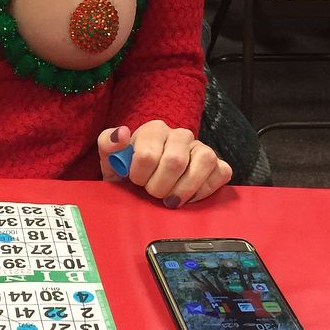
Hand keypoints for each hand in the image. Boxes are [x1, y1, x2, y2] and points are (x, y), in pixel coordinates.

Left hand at [98, 122, 231, 204]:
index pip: (147, 154)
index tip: (135, 181)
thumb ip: (108, 144)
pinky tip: (188, 198)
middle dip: (159, 187)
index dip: (139, 176)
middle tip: (152, 193)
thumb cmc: (130, 173)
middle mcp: (181, 134)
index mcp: (154, 129)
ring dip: (183, 189)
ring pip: (203, 162)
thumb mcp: (112, 161)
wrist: (147, 187)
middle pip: (175, 161)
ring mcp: (202, 148)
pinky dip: (204, 191)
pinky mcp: (218, 164)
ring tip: (170, 199)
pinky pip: (221, 173)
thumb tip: (121, 133)